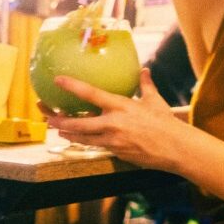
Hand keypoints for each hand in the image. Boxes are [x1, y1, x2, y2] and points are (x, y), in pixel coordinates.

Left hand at [45, 68, 190, 171]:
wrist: (175, 148)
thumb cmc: (165, 123)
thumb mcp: (155, 100)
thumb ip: (145, 84)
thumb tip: (144, 71)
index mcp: (121, 106)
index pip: (92, 94)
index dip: (73, 86)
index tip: (59, 80)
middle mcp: (113, 123)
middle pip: (79, 123)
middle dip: (61, 121)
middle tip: (48, 117)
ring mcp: (113, 141)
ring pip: (84, 138)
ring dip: (69, 134)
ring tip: (57, 130)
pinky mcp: (116, 153)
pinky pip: (97, 146)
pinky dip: (86, 142)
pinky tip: (79, 139)